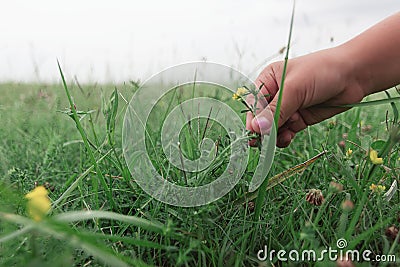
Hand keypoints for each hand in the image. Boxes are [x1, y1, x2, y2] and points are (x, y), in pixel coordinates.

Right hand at [246, 47, 364, 146]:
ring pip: (273, 128)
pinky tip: (288, 137)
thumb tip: (256, 128)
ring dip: (275, 135)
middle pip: (261, 117)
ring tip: (284, 136)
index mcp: (269, 80)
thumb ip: (275, 110)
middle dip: (263, 129)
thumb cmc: (322, 71)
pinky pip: (285, 132)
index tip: (254, 131)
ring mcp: (288, 108)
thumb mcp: (295, 88)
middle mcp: (276, 94)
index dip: (253, 117)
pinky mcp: (299, 119)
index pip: (253, 102)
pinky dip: (284, 138)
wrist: (354, 75)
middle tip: (264, 141)